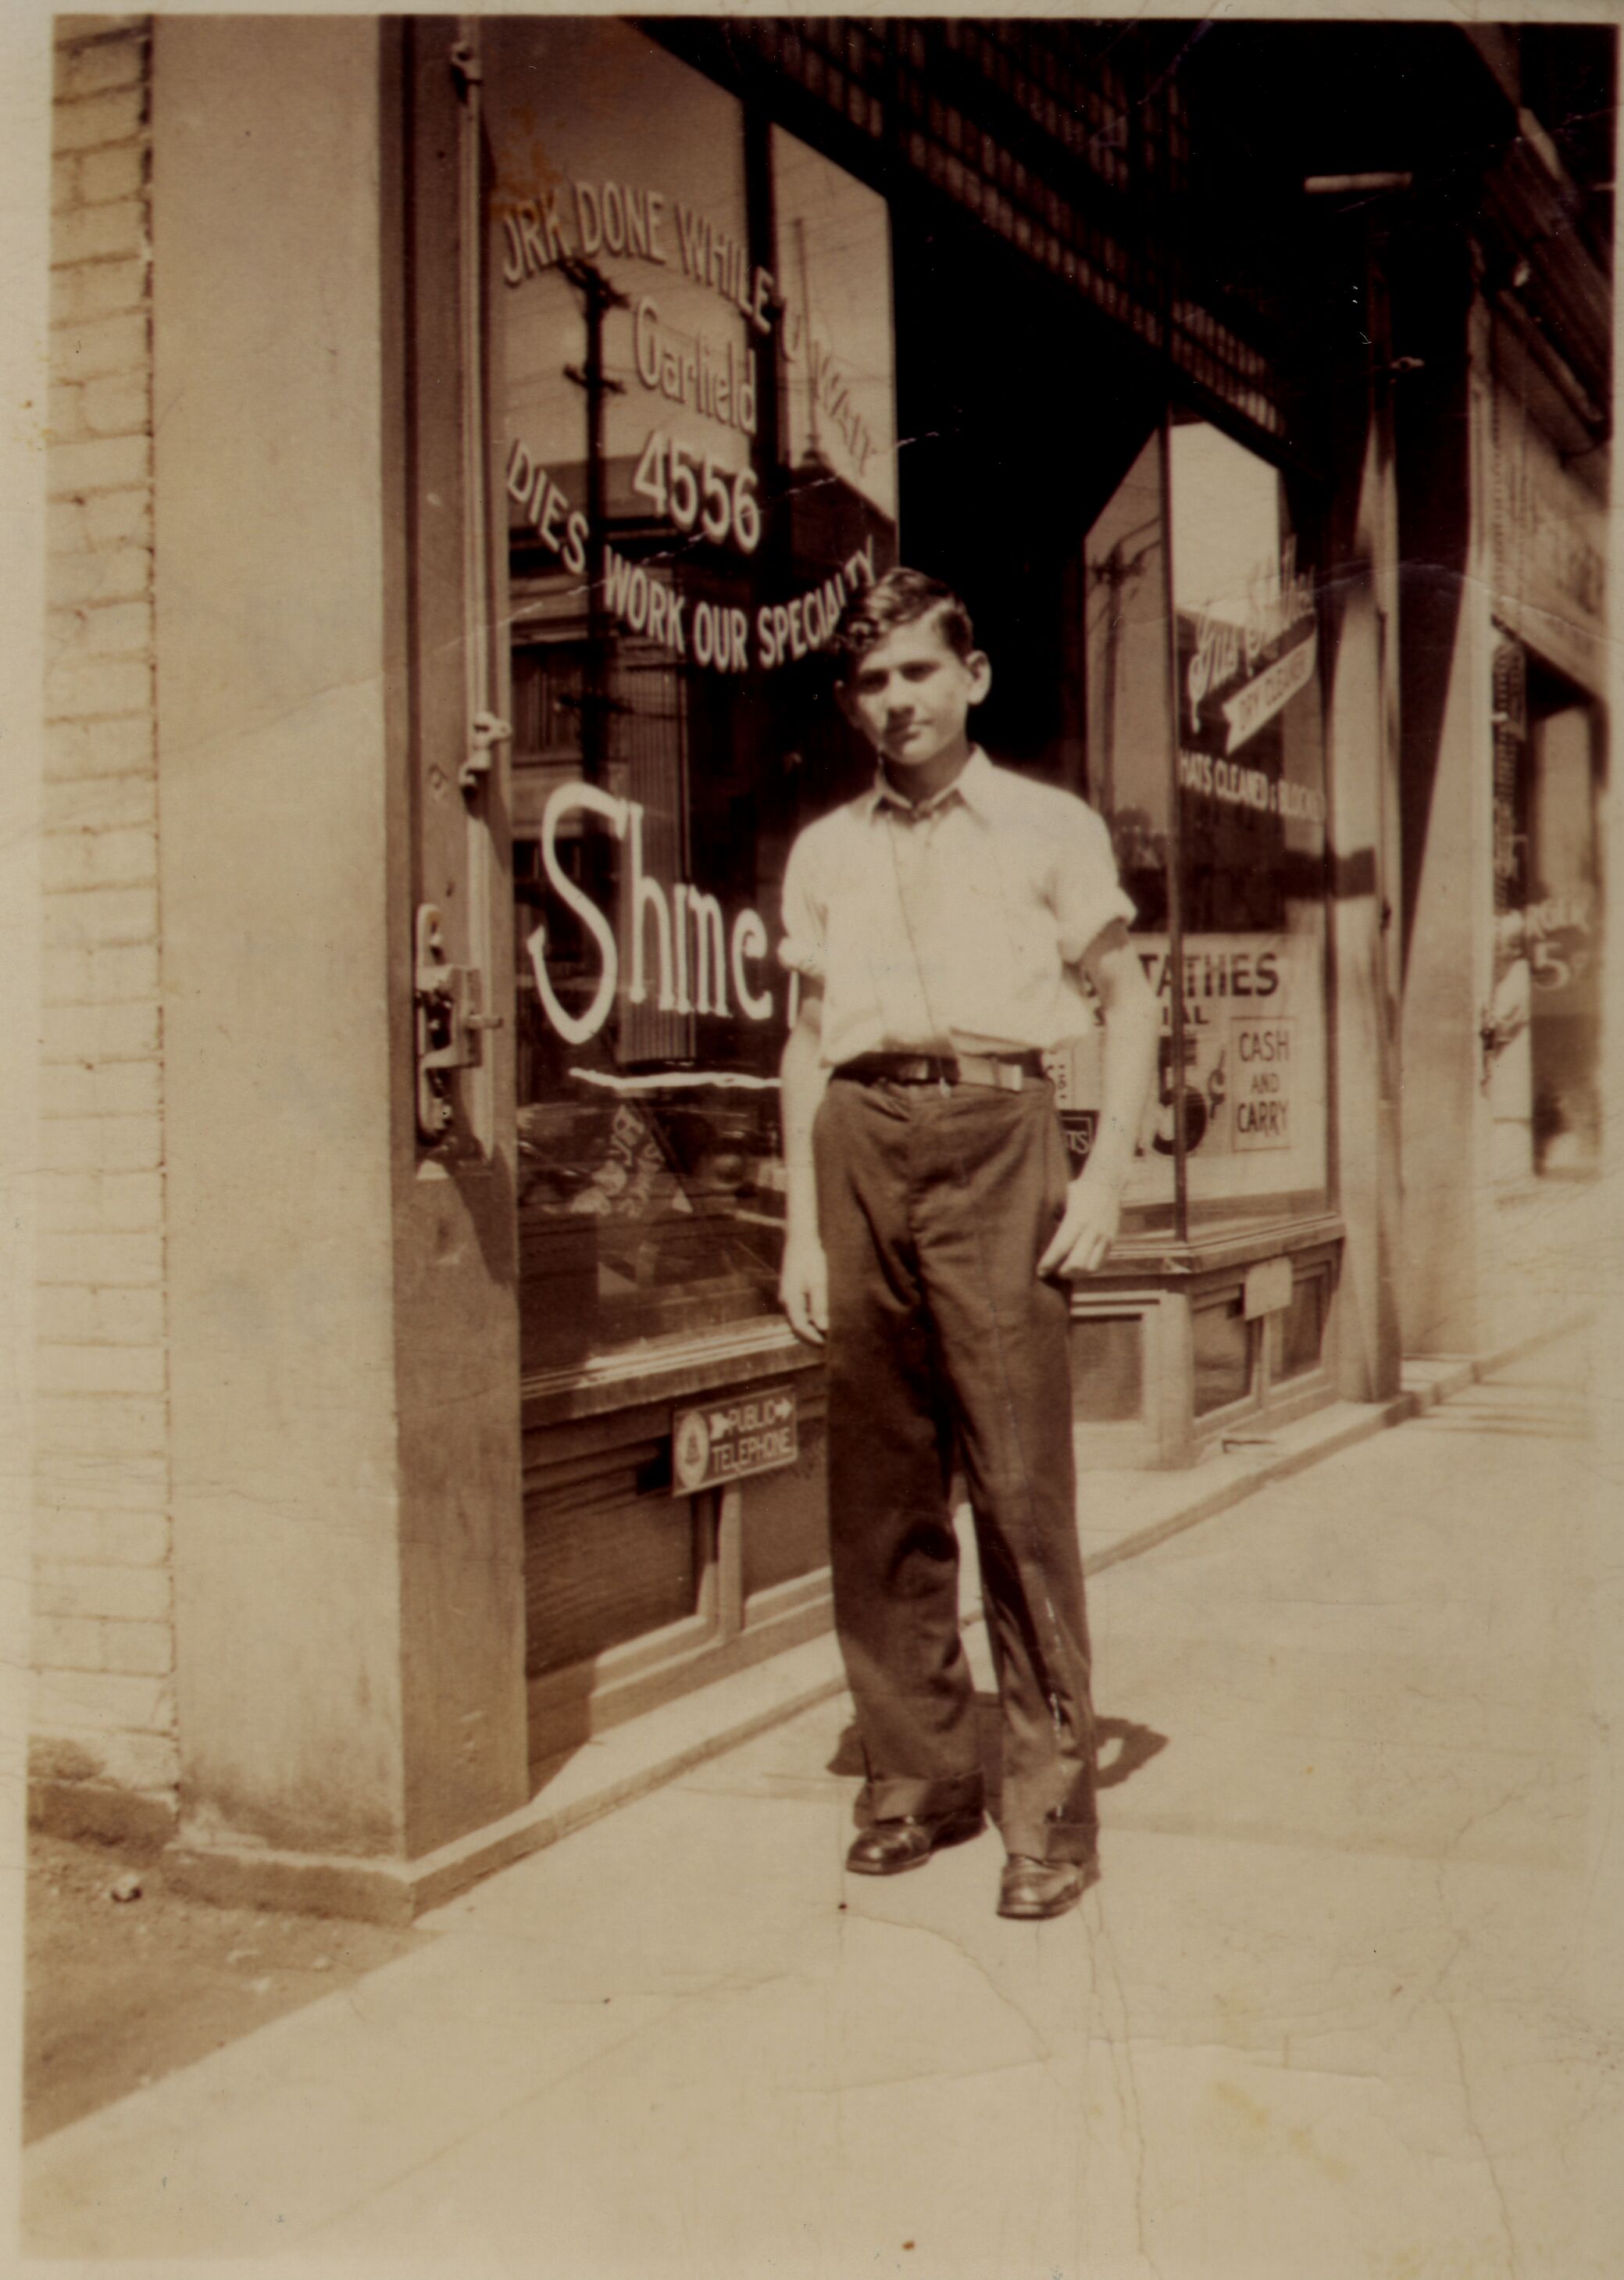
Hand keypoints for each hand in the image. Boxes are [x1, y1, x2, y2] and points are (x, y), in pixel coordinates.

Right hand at [779, 1228, 828, 1344]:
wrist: (800, 1239)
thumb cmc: (810, 1258)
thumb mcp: (818, 1281)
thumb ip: (819, 1305)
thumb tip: (822, 1327)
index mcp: (790, 1299)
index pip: (800, 1327)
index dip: (813, 1338)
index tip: (827, 1345)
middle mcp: (785, 1301)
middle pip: (796, 1327)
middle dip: (811, 1337)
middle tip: (829, 1345)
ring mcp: (787, 1297)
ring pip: (797, 1320)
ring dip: (810, 1329)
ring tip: (828, 1335)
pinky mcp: (791, 1293)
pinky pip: (799, 1312)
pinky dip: (809, 1320)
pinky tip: (821, 1320)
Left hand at [1038, 1168, 1123, 1278]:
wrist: (1108, 1182)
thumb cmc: (1079, 1191)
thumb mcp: (1063, 1199)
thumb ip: (1053, 1217)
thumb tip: (1037, 1233)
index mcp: (1077, 1219)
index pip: (1060, 1247)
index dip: (1049, 1262)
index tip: (1039, 1271)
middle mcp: (1092, 1231)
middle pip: (1076, 1263)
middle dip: (1062, 1272)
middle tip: (1051, 1272)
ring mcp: (1104, 1237)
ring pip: (1089, 1267)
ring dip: (1076, 1274)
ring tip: (1064, 1271)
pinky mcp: (1111, 1241)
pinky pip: (1099, 1263)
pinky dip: (1087, 1269)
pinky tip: (1077, 1268)